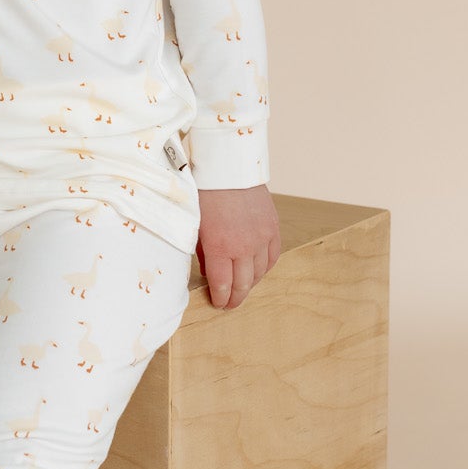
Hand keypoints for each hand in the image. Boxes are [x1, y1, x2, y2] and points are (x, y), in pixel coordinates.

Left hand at [195, 183, 280, 308]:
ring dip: (250, 283)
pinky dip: (265, 267)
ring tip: (242, 287)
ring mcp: (261, 237)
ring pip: (260, 272)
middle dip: (236, 298)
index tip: (217, 303)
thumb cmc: (205, 191)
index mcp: (219, 246)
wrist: (228, 164)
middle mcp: (244, 246)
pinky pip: (272, 256)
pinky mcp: (273, 226)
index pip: (223, 285)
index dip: (220, 298)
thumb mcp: (194, 223)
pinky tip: (257, 269)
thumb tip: (207, 269)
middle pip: (244, 284)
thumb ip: (201, 250)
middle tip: (229, 304)